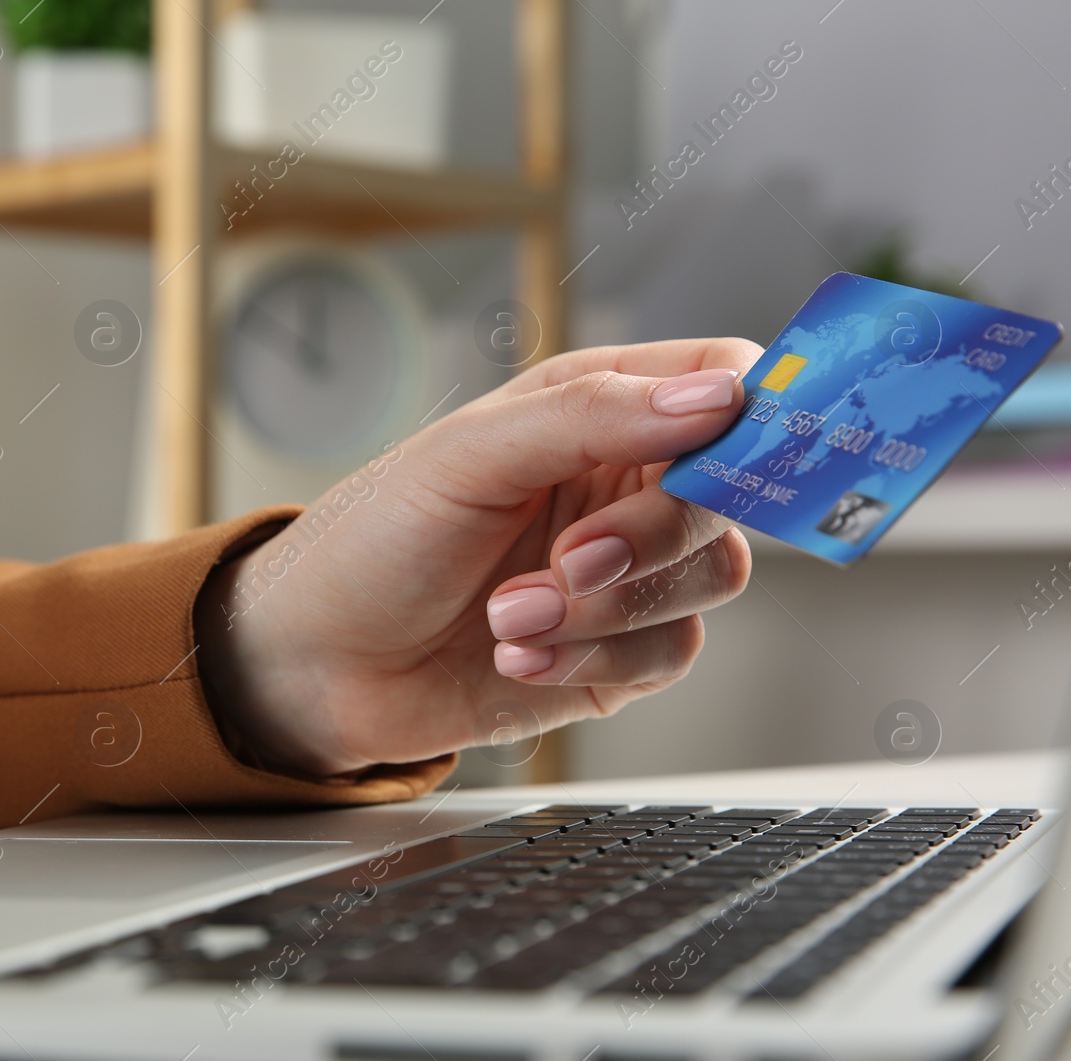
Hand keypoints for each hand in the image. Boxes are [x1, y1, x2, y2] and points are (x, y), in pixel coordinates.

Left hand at [197, 338, 760, 776]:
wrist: (314, 664)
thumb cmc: (370, 541)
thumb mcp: (466, 456)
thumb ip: (593, 416)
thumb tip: (718, 398)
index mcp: (592, 410)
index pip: (719, 387)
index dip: (756, 413)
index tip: (736, 456)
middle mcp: (619, 486)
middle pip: (725, 496)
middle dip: (646, 539)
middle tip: (566, 562)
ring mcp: (623, 575)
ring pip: (706, 582)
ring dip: (604, 610)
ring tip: (507, 615)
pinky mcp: (616, 654)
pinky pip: (665, 655)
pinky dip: (590, 659)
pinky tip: (515, 655)